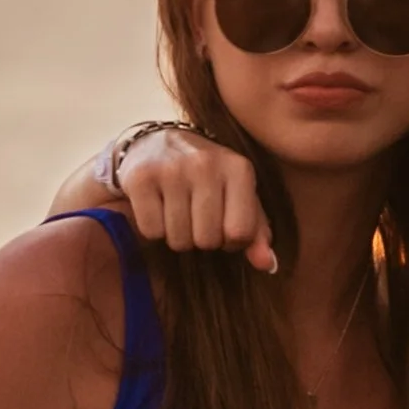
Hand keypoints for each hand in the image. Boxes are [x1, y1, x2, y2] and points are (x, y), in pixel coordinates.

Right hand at [119, 126, 276, 274]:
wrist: (156, 144)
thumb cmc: (207, 179)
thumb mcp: (238, 197)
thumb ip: (256, 232)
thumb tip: (267, 264)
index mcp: (239, 168)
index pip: (240, 233)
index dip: (230, 240)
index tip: (222, 224)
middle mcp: (206, 164)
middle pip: (208, 240)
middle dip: (201, 239)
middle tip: (194, 216)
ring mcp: (172, 170)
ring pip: (179, 240)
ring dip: (177, 236)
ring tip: (176, 211)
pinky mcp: (141, 178)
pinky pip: (152, 231)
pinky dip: (153, 229)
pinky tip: (156, 207)